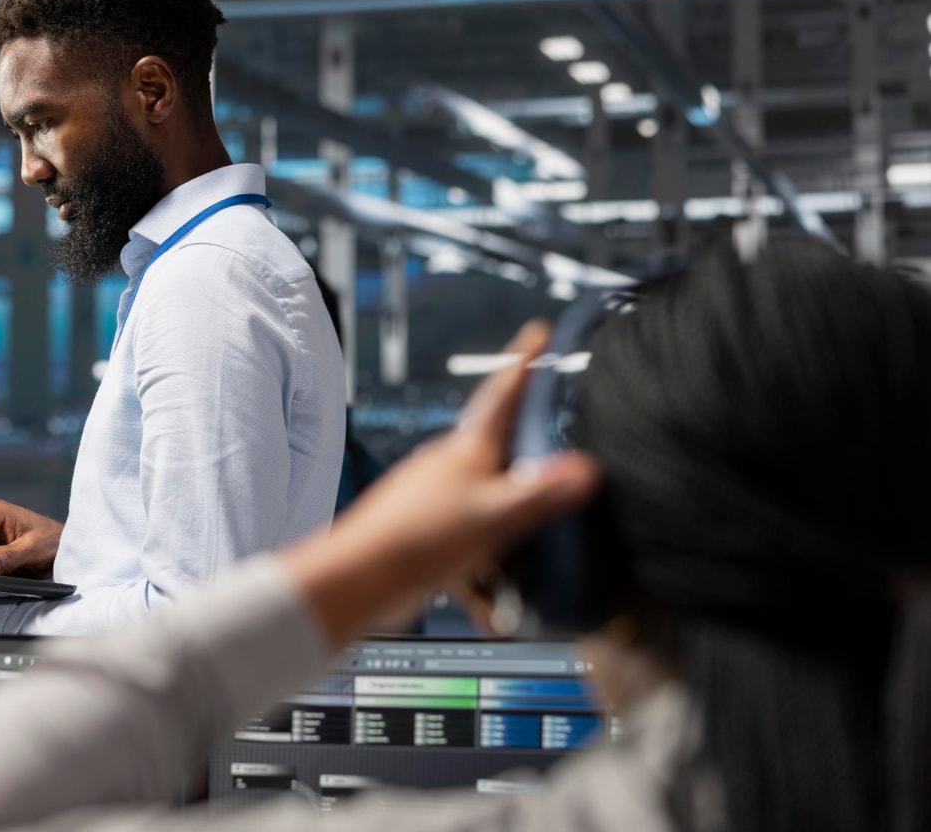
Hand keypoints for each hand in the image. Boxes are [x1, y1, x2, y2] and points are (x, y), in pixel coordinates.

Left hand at [281, 321, 599, 646]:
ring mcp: (436, 499)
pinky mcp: (425, 534)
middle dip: (530, 493)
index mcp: (468, 449)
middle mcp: (450, 466)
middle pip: (503, 462)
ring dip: (505, 554)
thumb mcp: (493, 516)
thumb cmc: (417, 541)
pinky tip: (490, 610)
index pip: (504, 393)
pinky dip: (482, 583)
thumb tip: (584, 469)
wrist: (357, 580)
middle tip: (550, 515)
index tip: (537, 331)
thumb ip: (540, 494)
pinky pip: (468, 554)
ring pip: (489, 517)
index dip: (524, 362)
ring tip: (513, 586)